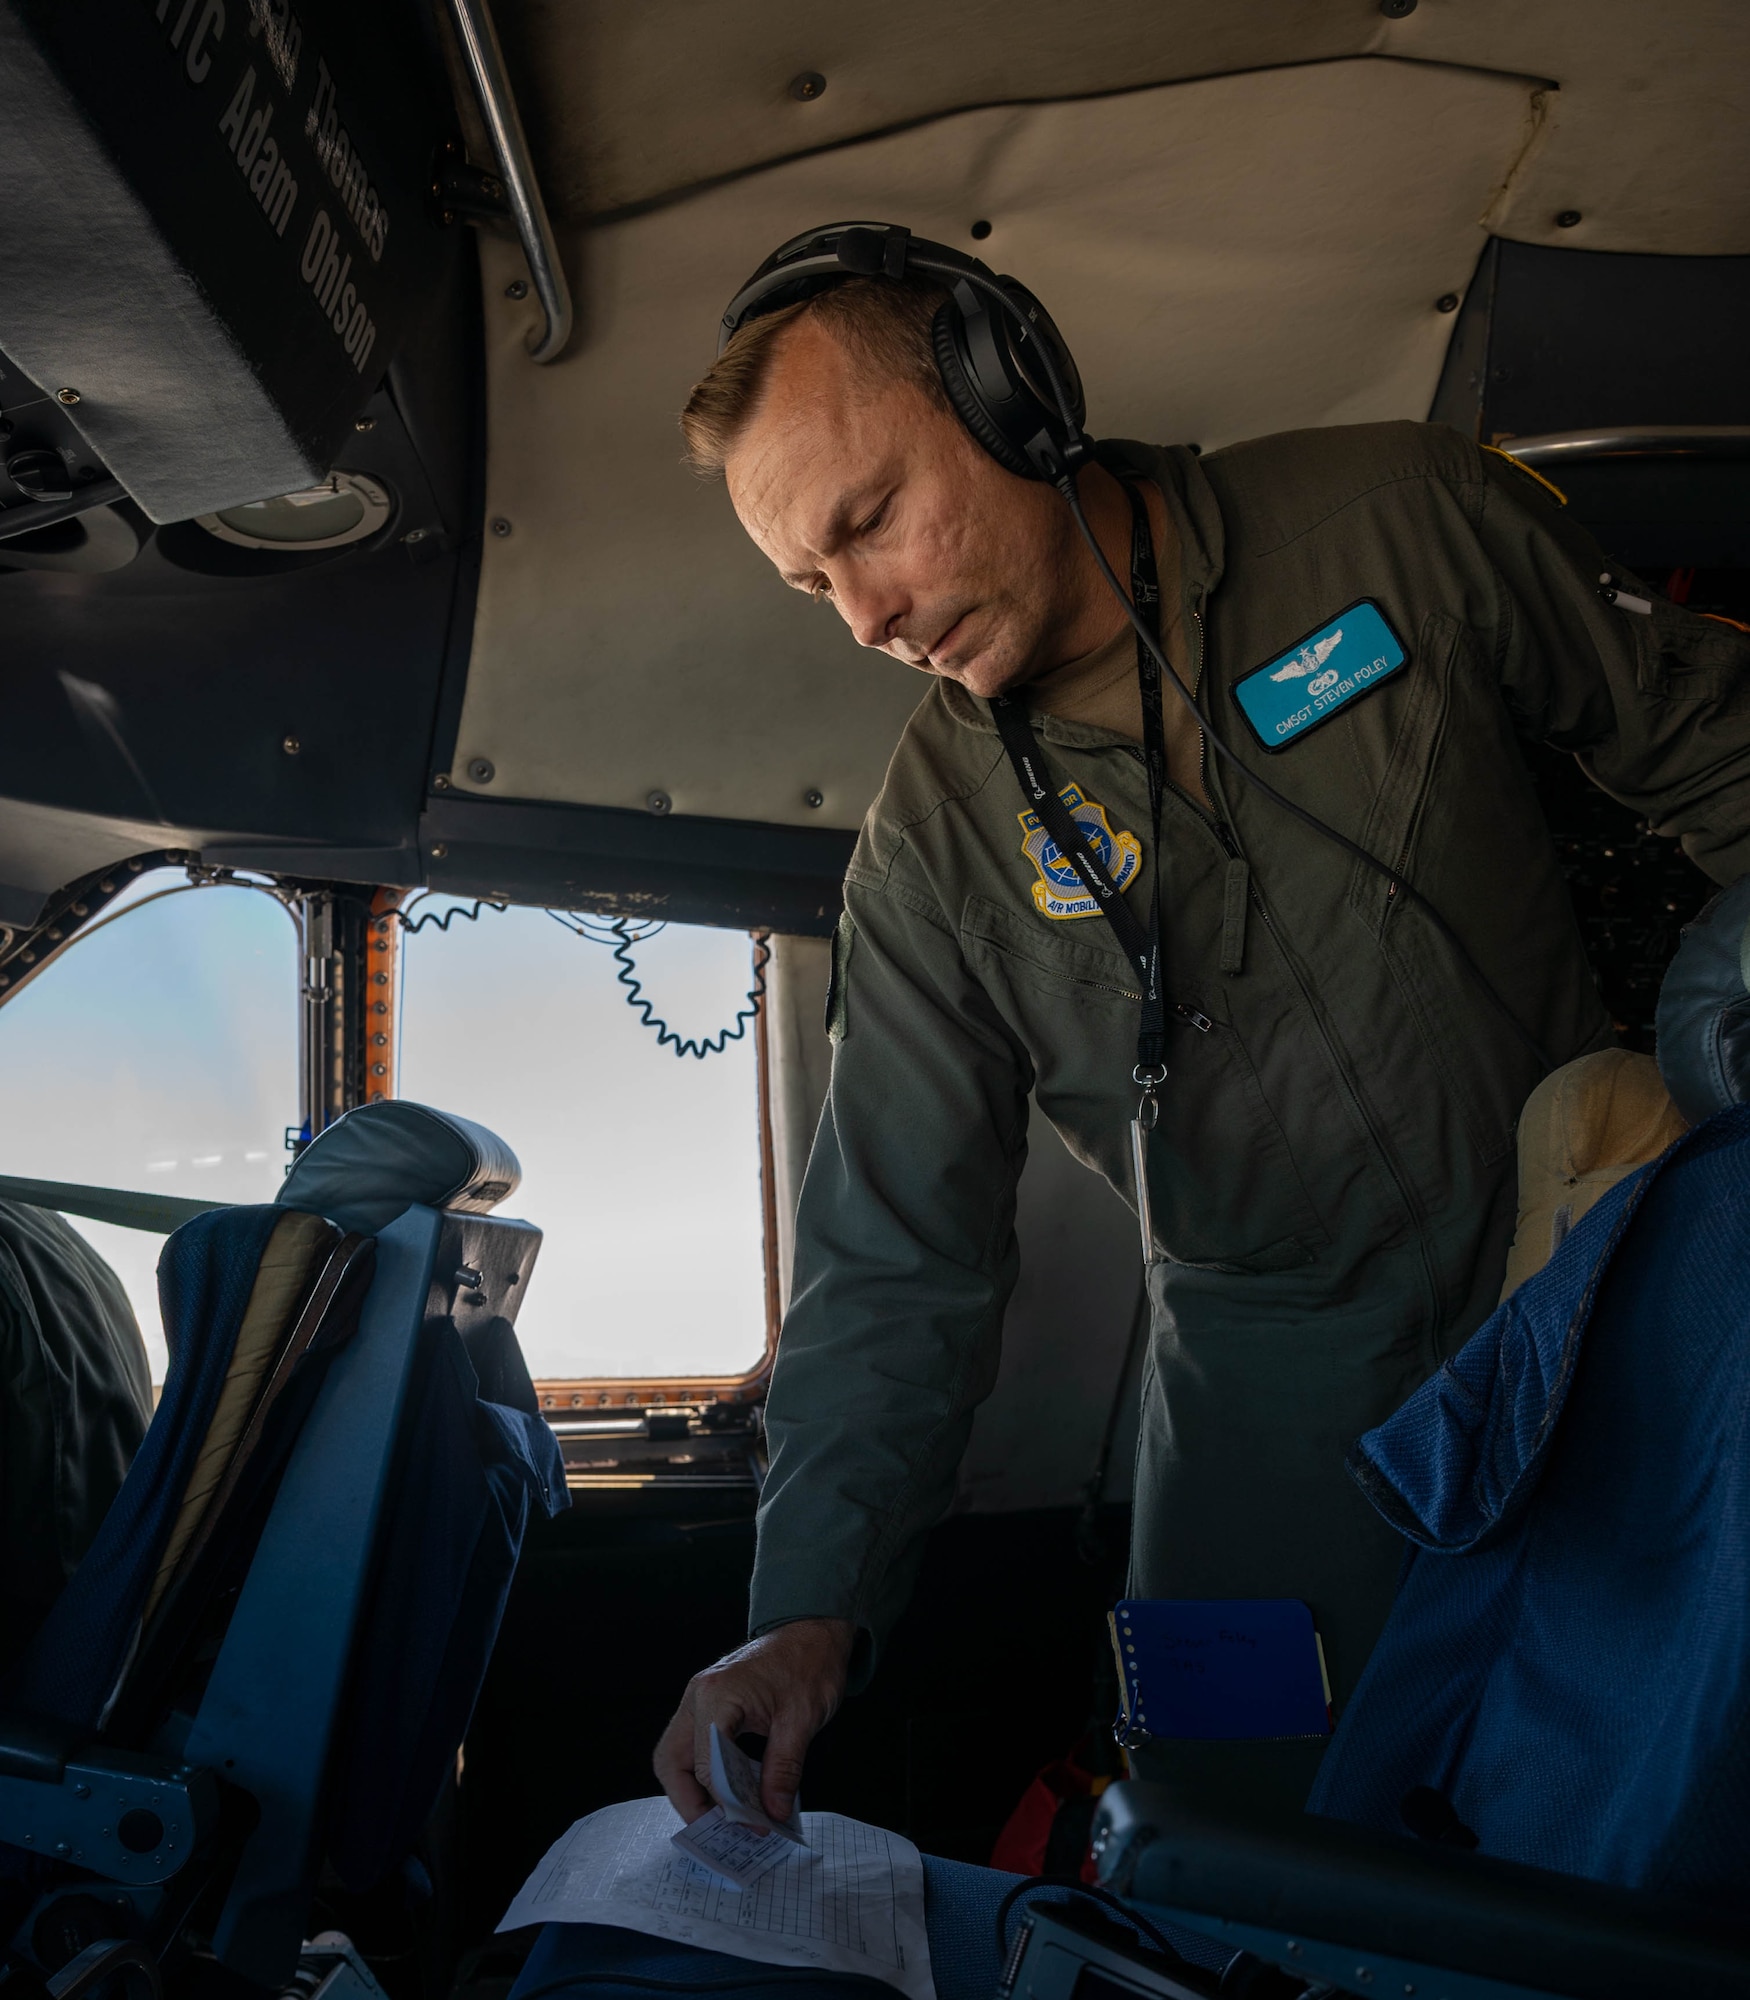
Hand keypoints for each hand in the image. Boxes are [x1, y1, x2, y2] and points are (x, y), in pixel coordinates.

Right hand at [653, 1617, 853, 1823]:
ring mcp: (699, 1697)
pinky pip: (694, 1744)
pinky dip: (706, 1771)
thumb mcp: (802, 1720)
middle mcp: (698, 1695)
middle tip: (720, 1830)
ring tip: (725, 1816)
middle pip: (671, 1762)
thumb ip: (782, 1770)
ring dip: (693, 1788)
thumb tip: (771, 1814)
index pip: (705, 1766)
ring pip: (676, 1755)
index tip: (755, 1826)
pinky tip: (733, 1790)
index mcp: (717, 1696)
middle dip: (690, 1802)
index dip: (728, 1804)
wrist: (813, 1629)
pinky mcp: (708, 1702)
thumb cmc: (809, 1663)